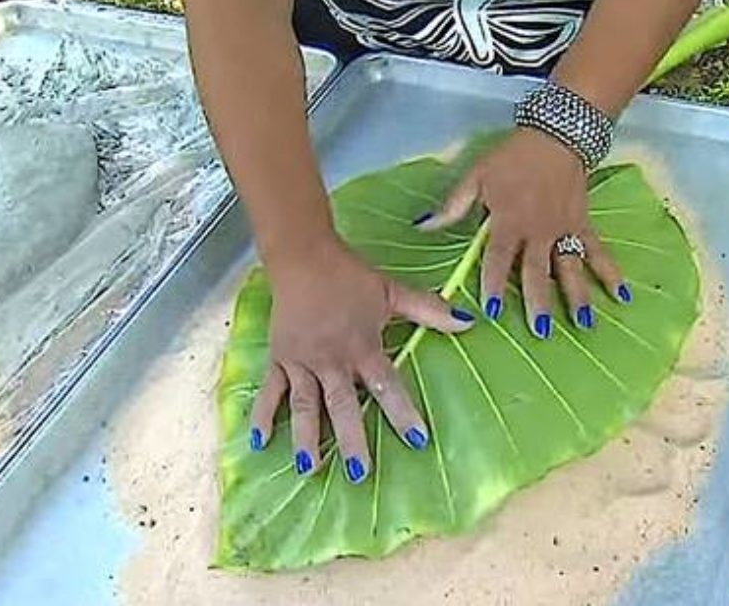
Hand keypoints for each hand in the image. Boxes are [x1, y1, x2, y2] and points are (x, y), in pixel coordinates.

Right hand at [248, 238, 474, 482]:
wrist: (302, 256)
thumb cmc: (350, 276)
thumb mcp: (391, 291)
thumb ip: (429, 310)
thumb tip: (469, 320)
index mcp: (362, 347)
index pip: (385, 385)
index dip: (403, 412)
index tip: (418, 439)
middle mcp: (331, 360)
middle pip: (342, 405)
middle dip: (350, 439)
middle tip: (359, 472)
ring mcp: (302, 361)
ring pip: (305, 405)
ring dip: (307, 436)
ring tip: (309, 467)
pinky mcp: (279, 358)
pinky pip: (270, 391)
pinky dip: (263, 415)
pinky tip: (259, 442)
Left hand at [418, 129, 629, 336]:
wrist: (556, 135)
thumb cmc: (512, 158)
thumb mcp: (476, 175)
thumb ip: (452, 205)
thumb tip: (423, 226)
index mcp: (509, 220)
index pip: (498, 258)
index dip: (493, 284)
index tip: (491, 311)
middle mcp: (538, 231)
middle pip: (538, 271)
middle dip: (538, 301)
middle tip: (541, 331)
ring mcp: (564, 230)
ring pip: (571, 267)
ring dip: (578, 295)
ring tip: (584, 323)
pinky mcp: (583, 225)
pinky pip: (598, 252)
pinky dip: (611, 273)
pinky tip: (621, 297)